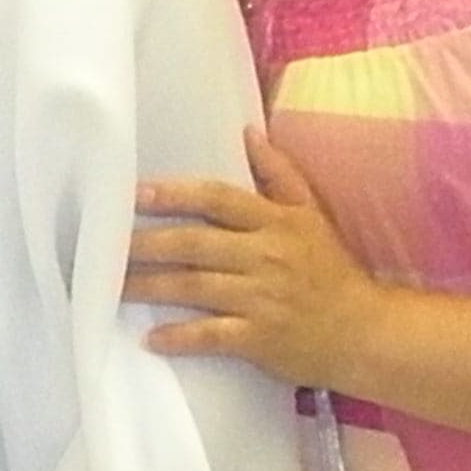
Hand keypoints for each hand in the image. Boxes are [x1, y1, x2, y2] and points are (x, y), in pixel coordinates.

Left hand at [129, 130, 387, 389]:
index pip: (218, 200)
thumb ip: (280, 174)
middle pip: (194, 244)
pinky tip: (151, 337)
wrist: (368, 332)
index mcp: (276, 223)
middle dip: (145, 244)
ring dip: (148, 286)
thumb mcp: (313, 216)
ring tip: (110, 285)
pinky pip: (212, 335)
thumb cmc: (333, 272)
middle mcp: (266, 256)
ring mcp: (262, 298)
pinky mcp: (261, 337)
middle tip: (102, 244)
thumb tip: (249, 133)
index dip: (175, 195)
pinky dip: (180, 337)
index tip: (134, 194)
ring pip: (194, 287)